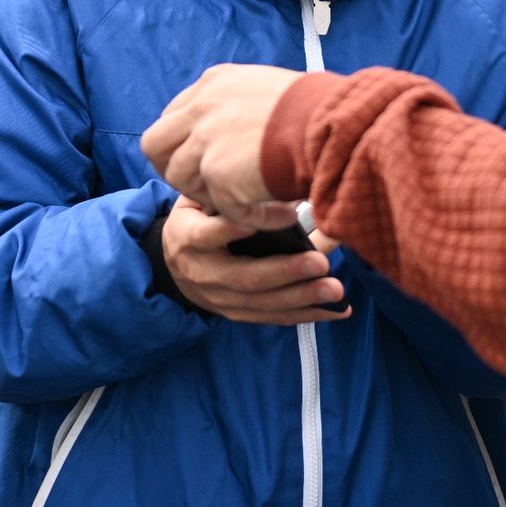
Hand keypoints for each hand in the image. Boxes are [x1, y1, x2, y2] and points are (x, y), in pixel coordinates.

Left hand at [142, 64, 302, 227]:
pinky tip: (280, 215)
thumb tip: (233, 132)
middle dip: (173, 169)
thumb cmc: (317, 108)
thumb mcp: (265, 89)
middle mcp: (201, 109)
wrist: (334, 124)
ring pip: (181, 181)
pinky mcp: (217, 175)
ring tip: (253, 201)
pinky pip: (223, 209)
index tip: (204, 159)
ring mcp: (205, 142)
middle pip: (155, 146)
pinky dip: (251, 218)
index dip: (182, 143)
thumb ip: (238, 106)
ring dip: (214, 196)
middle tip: (205, 187)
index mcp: (212, 85)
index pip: (172, 117)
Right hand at [161, 197, 348, 324]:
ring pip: (262, 302)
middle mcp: (202, 272)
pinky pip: (272, 317)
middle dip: (285, 272)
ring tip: (333, 290)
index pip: (208, 234)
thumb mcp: (200, 200)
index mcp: (188, 237)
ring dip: (301, 298)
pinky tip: (334, 309)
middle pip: (244, 277)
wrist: (171, 265)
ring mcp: (219, 299)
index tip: (278, 216)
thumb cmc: (195, 220)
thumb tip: (286, 189)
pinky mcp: (236, 314)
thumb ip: (231, 195)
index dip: (236, 228)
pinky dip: (305, 314)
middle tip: (319, 263)